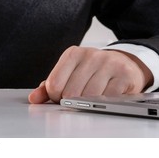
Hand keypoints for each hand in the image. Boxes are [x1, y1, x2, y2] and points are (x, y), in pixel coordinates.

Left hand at [28, 46, 153, 103]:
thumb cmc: (93, 71)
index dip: (56, 97)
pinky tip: (105, 97)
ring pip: (89, 97)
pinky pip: (108, 98)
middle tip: (78, 100)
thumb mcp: (69, 73)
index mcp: (73, 54)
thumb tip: (34, 98)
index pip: (54, 84)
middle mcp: (91, 55)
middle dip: (72, 102)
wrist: (125, 64)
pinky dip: (105, 103)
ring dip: (89, 104)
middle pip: (71, 93)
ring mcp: (109, 64)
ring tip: (92, 98)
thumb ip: (49, 85)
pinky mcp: (124, 75)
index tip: (62, 97)